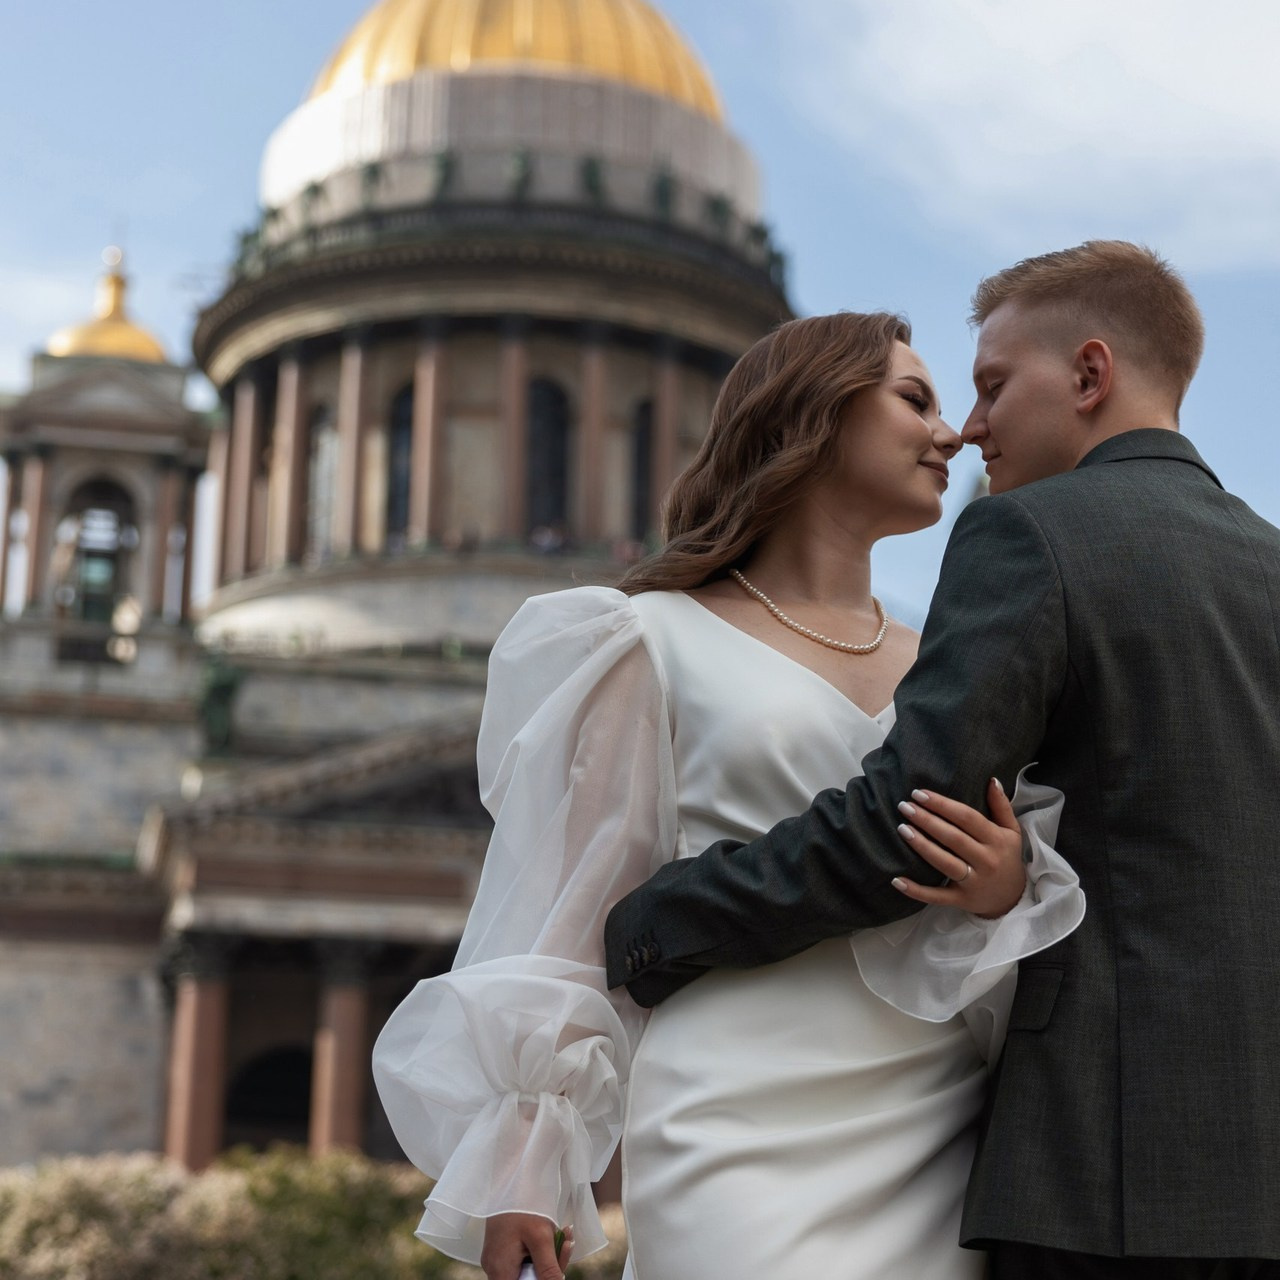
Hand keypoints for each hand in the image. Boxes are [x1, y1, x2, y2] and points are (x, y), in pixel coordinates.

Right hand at [480, 1214, 572, 1279]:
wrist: (510, 1178)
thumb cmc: (523, 1205)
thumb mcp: (541, 1237)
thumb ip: (549, 1268)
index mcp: (501, 1271)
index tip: (556, 1266)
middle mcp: (494, 1269)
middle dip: (550, 1267)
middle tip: (566, 1244)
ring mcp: (497, 1260)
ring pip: (527, 1269)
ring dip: (548, 1257)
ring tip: (563, 1234)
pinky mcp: (501, 1250)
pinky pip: (523, 1258)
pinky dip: (539, 1249)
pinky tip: (553, 1233)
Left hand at [890, 778, 1024, 918]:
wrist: (1012, 899)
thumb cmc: (1007, 857)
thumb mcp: (1011, 831)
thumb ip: (1001, 806)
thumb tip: (992, 780)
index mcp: (996, 840)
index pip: (967, 818)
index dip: (943, 805)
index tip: (920, 793)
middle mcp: (986, 860)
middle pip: (952, 837)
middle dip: (927, 820)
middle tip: (905, 806)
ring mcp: (973, 882)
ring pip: (944, 863)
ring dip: (921, 846)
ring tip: (902, 829)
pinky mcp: (961, 900)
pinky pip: (936, 896)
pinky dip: (916, 890)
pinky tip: (896, 880)